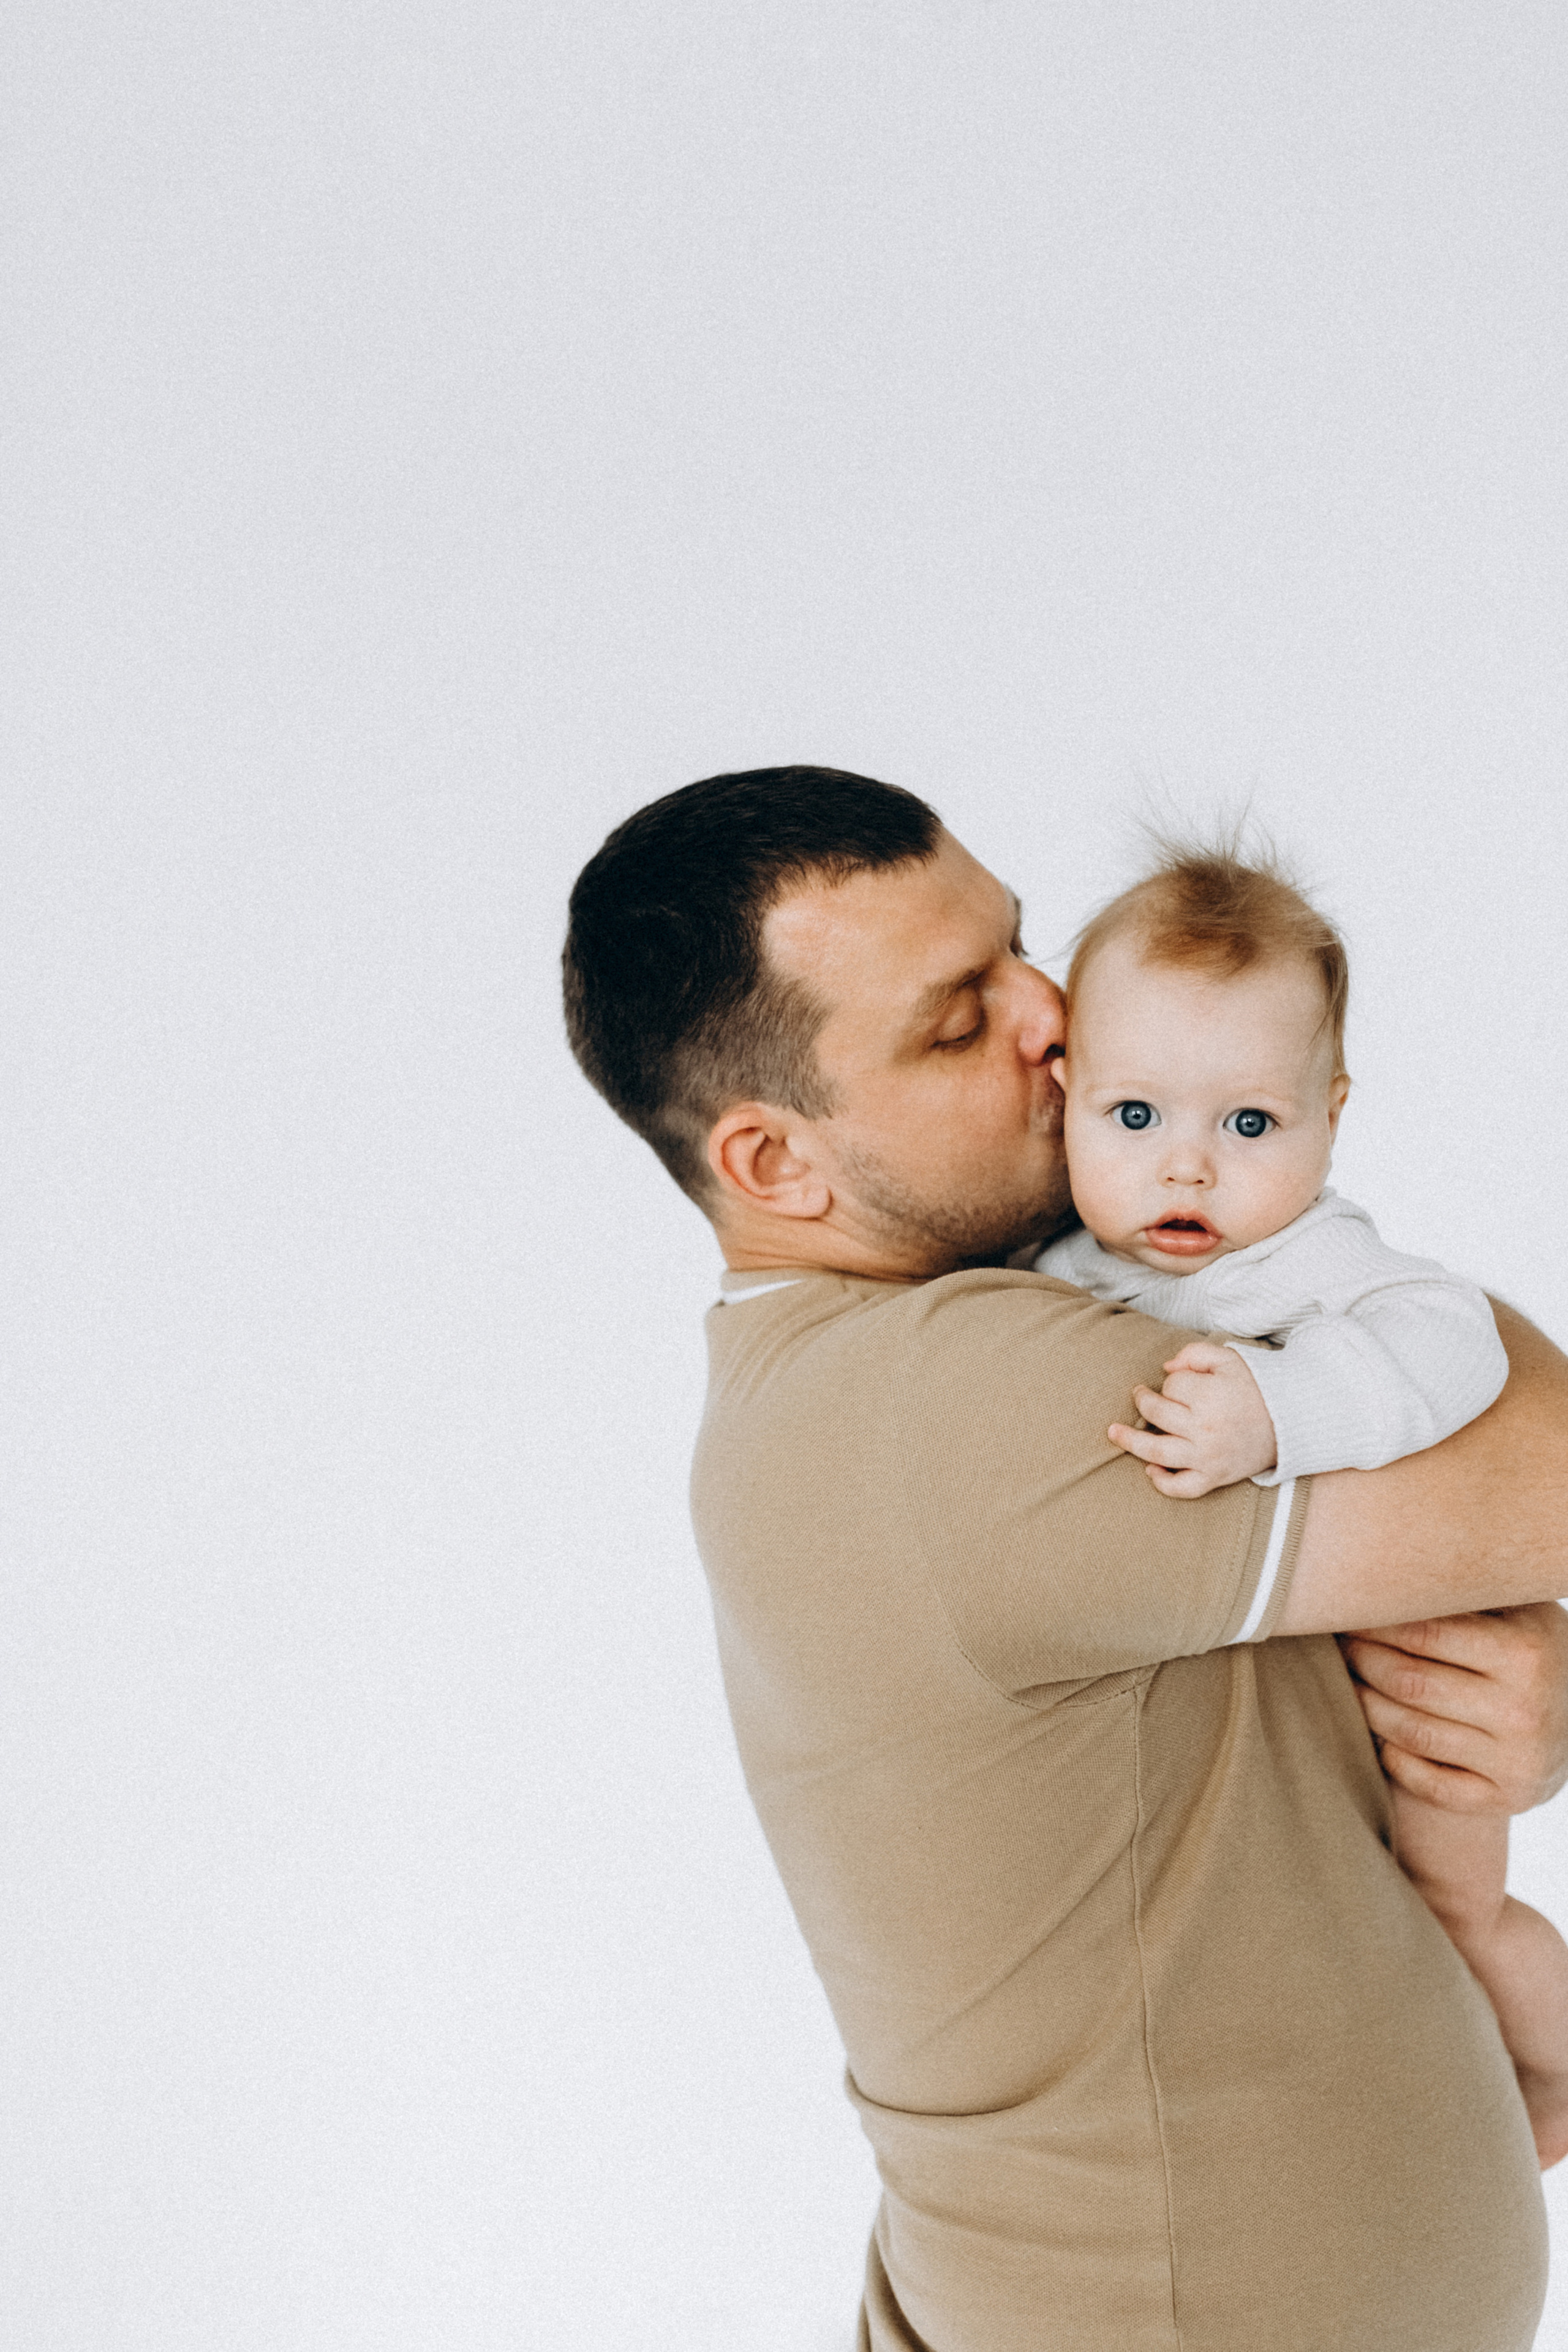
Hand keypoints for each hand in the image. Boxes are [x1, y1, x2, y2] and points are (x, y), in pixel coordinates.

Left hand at [1109, 1341, 1278, 1497]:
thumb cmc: (1257, 1388)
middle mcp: (1206, 1429)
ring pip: (1157, 1452)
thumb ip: (1194, 1354)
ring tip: (1114, 1432)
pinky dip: (1163, 1483)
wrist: (1291, 1423)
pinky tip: (1150, 1470)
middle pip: (1157, 1414)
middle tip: (1140, 1395)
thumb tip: (1165, 1368)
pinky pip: (1183, 1488)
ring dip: (1130, 1442)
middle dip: (1143, 1402)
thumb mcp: (1230, 1359)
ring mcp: (1208, 1457)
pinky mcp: (1215, 1477)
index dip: (1172, 1381)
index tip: (1182, 1382)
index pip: (1171, 1385)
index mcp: (1211, 1396)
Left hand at [1340, 1603, 1567, 1814]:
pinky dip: (1394, 1757)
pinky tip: (1380, 1733)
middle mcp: (1522, 1711)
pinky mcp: (1507, 1799)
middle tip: (1339, 1643)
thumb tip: (1383, 1572)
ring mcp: (1516, 1761)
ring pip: (1410, 1732)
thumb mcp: (1518, 1610)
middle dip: (1362, 1660)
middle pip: (1409, 1683)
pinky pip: (1429, 1783)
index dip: (1373, 1622)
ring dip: (1366, 1705)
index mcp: (1524, 1653)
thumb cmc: (1535, 1648)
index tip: (1347, 1612)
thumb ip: (1464, 1594)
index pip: (1422, 1633)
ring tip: (1349, 1682)